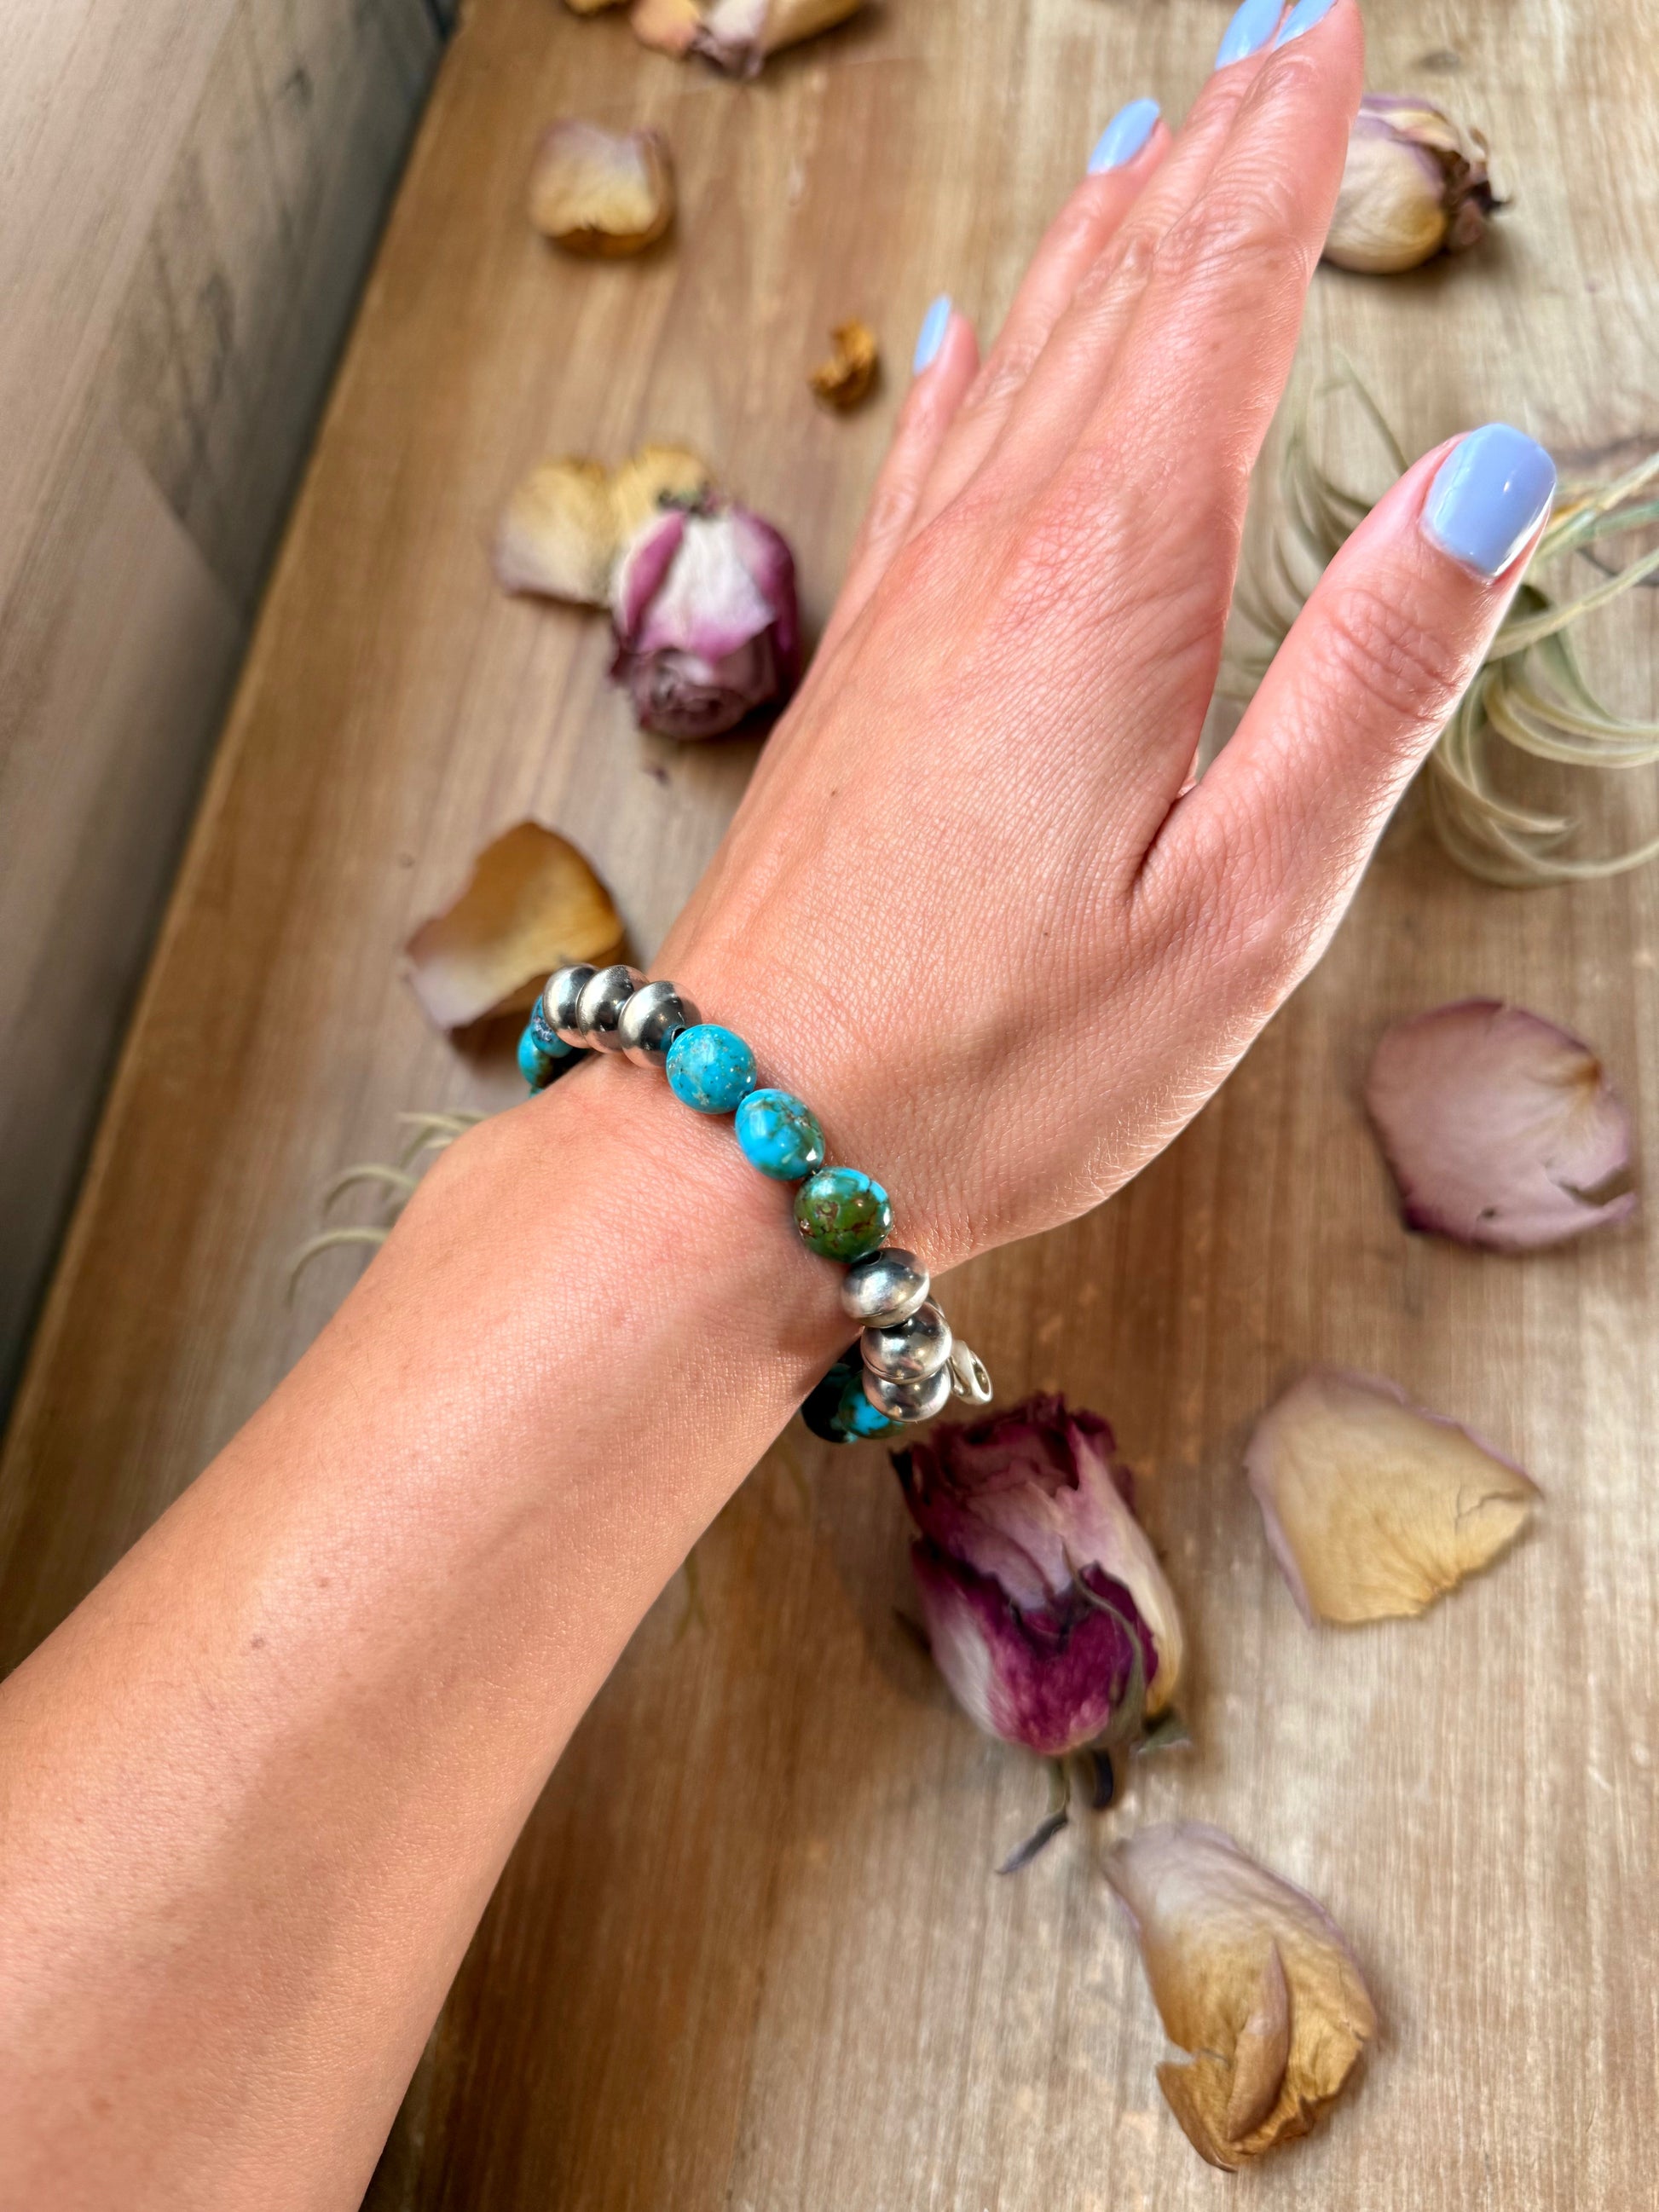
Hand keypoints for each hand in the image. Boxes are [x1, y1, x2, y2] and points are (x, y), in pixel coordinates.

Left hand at [664, 0, 1553, 1273]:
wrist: (752, 1134)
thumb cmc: (1002, 1053)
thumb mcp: (1245, 902)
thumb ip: (1368, 679)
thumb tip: (1489, 476)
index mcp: (1111, 580)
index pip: (1218, 302)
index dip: (1287, 153)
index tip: (1329, 32)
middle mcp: (994, 553)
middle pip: (1118, 299)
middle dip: (1210, 153)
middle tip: (1273, 36)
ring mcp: (910, 603)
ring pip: (1015, 363)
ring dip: (1093, 239)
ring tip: (1144, 137)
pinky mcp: (860, 671)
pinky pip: (922, 467)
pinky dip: (964, 373)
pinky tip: (957, 338)